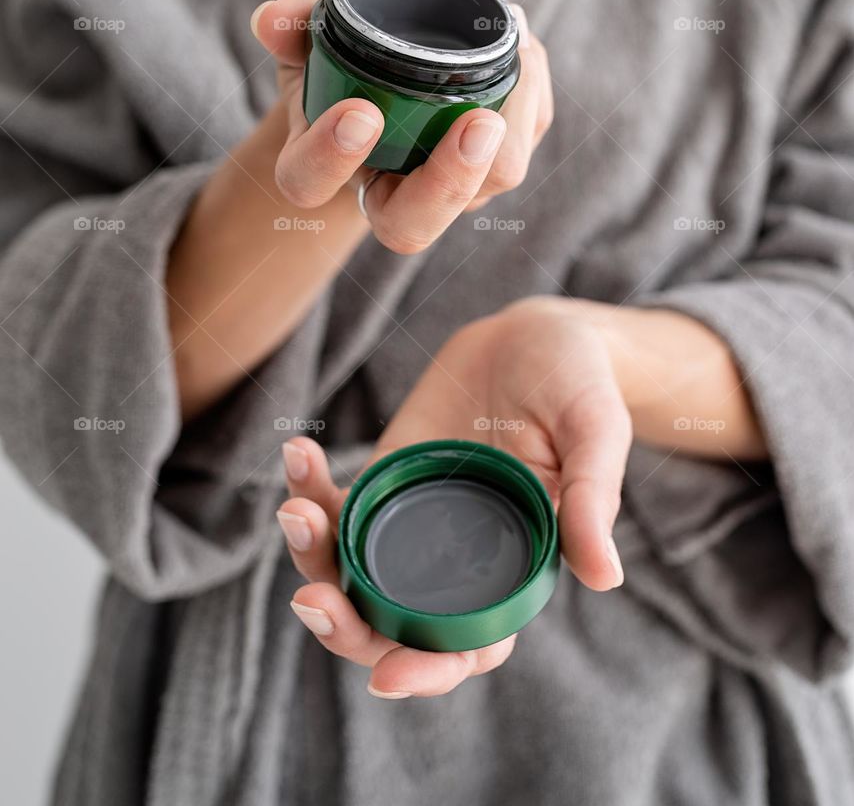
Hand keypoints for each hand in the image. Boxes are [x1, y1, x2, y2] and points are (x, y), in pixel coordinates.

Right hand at [250, 0, 551, 254]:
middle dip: (452, 177)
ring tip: (513, 46)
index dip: (333, 157)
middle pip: (417, 221)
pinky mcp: (495, 164)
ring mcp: (449, 190)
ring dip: (512, 117)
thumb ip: (291, 30)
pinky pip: (524, 138)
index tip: (360, 113)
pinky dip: (530, 90)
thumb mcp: (305, 46)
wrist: (385, 86)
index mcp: (322, 171)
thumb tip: (272, 18)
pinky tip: (522, 45)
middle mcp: (389, 197)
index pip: (312, 183)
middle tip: (478, 122)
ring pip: (492, 178)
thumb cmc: (338, 71)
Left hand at [276, 298, 631, 697]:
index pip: (467, 647)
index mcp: (513, 570)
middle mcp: (456, 559)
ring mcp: (414, 521)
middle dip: (343, 625)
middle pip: (388, 624)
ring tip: (296, 508)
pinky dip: (309, 489)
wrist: (537, 333)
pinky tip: (299, 453)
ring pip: (349, 570)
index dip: (426, 671)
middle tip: (311, 597)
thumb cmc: (579, 384)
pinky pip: (337, 503)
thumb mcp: (597, 430)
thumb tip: (605, 579)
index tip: (385, 676)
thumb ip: (592, 498)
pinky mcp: (386, 478)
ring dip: (312, 554)